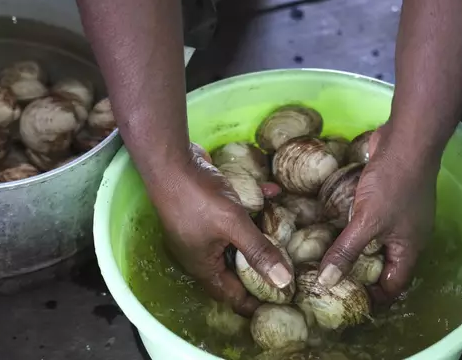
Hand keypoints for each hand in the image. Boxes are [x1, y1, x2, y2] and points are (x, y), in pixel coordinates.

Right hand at [151, 143, 292, 315]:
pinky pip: (234, 215)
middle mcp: (201, 252)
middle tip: (290, 267)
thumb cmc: (197, 196)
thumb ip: (258, 251)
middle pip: (236, 269)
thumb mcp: (232, 224)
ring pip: (237, 240)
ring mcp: (203, 229)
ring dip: (260, 234)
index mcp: (203, 265)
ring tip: (286, 233)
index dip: (255, 302)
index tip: (282, 300)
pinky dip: (253, 207)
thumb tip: (284, 281)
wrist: (171, 160)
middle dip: (262, 267)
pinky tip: (272, 192)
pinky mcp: (207, 208)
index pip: (232, 295)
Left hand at [318, 125, 439, 301]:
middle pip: (381, 264)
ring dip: (351, 246)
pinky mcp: (383, 197)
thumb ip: (347, 251)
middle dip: (357, 272)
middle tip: (327, 278)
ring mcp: (395, 214)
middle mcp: (404, 235)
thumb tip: (326, 281)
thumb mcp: (367, 222)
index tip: (346, 299)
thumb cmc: (393, 184)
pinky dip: (350, 223)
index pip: (393, 285)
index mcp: (408, 248)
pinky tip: (329, 223)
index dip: (374, 296)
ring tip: (323, 255)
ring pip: (371, 239)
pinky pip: (365, 218)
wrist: (406, 141)